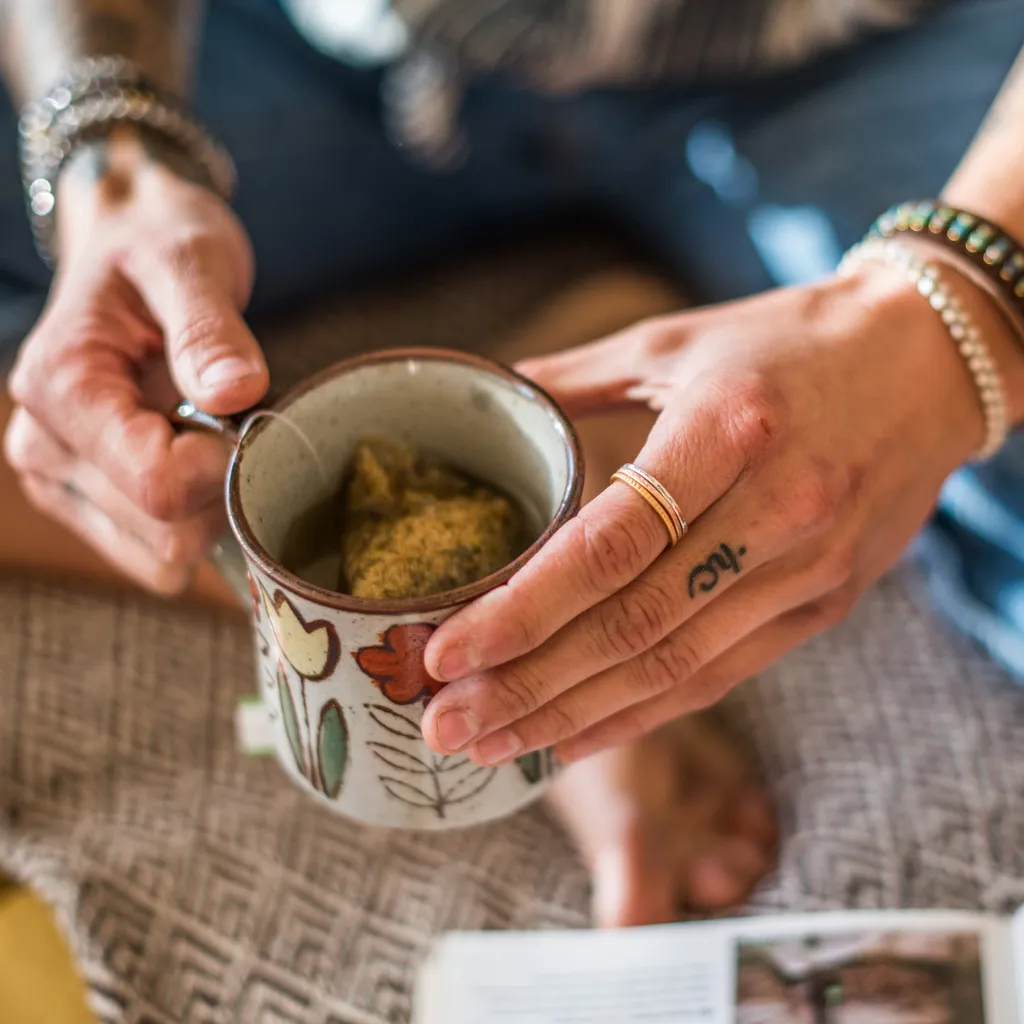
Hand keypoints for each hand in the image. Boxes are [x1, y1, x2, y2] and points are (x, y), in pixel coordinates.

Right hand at [4, 136, 267, 592]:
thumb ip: (209, 326)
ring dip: (208, 509)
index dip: (223, 468)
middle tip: (232, 420)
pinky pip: (156, 555)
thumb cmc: (157, 244)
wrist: (131, 243)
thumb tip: (236, 391)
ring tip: (208, 433)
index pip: (158, 484)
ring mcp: (61, 482)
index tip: (245, 417)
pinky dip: (194, 522)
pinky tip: (199, 462)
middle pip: (165, 534)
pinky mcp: (88, 502)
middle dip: (219, 490)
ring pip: (161, 557)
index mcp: (61, 388)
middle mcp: (44, 447)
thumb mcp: (190, 258)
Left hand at [420, 264, 988, 762]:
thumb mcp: (675, 342)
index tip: (446, 651)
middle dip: (526, 686)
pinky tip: (573, 737)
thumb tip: (489, 393)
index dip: (522, 609)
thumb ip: (576, 378)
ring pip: (672, 667)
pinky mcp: (823, 605)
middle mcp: (775, 510)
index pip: (609, 545)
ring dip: (571, 716)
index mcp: (727, 429)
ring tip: (487, 745)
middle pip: (632, 625)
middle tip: (442, 723)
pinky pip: (720, 676)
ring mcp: (807, 569)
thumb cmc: (787, 342)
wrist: (925, 363)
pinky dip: (640, 714)